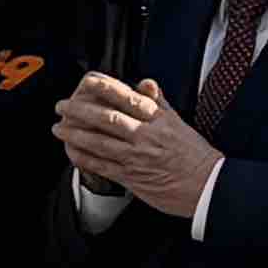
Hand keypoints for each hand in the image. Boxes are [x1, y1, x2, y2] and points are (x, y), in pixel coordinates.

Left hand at [56, 73, 219, 222]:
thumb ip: (158, 103)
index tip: (87, 82)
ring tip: (59, 128)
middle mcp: (146, 136)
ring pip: (100, 142)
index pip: (127, 98)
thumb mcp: (179, 122)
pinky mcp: (132, 178)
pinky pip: (102, 166)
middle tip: (62, 106)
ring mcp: (137, 158)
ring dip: (75, 134)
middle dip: (80, 110)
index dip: (105, 88)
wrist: (208, 186)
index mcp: (159, 120)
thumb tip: (144, 83)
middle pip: (108, 118)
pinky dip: (84, 158)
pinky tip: (71, 152)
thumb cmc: (194, 155)